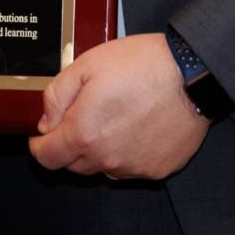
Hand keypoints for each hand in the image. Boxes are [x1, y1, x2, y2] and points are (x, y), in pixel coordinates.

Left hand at [28, 33, 210, 179]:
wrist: (193, 73)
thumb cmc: (143, 64)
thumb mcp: (87, 64)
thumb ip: (57, 95)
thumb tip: (46, 120)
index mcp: (84, 134)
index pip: (47, 158)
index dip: (40, 145)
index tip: (45, 135)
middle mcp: (107, 159)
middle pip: (74, 165)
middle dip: (72, 144)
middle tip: (86, 114)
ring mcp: (134, 168)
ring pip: (104, 167)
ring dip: (103, 149)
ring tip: (119, 116)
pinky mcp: (158, 169)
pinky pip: (133, 167)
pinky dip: (130, 151)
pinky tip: (140, 125)